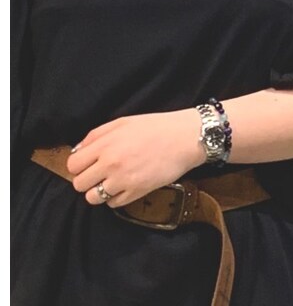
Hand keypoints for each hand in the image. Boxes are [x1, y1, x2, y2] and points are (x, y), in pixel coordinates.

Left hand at [66, 110, 205, 207]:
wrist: (184, 138)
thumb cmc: (155, 127)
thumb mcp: (122, 123)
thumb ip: (97, 135)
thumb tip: (78, 150)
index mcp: (105, 144)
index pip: (73, 165)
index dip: (78, 165)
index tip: (87, 164)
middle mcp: (111, 164)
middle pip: (79, 184)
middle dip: (87, 179)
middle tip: (99, 173)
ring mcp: (124, 180)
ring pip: (93, 198)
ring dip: (99, 191)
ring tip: (111, 182)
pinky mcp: (137, 192)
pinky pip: (113, 204)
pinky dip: (116, 197)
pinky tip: (125, 185)